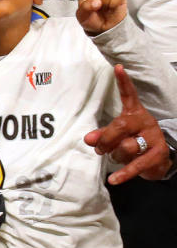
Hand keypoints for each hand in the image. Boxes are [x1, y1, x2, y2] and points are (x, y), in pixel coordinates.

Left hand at [85, 65, 171, 183]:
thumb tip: (88, 140)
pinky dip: (124, 174)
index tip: (118, 68)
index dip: (124, 81)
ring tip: (114, 157)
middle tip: (99, 148)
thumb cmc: (133, 140)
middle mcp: (145, 122)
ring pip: (127, 147)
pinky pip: (137, 165)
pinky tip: (114, 180)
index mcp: (134, 113)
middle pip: (120, 127)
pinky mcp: (158, 155)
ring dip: (115, 155)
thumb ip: (102, 135)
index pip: (129, 95)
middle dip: (105, 139)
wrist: (160, 156)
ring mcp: (153, 138)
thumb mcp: (117, 135)